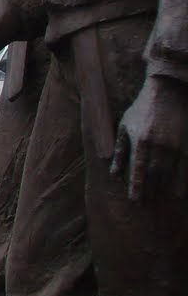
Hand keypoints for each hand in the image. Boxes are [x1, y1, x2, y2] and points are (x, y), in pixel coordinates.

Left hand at [112, 76, 187, 202]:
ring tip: (158, 200)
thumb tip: (114, 173)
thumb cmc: (142, 108)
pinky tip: (179, 193)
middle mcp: (158, 144)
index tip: (135, 201)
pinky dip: (182, 181)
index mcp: (140, 140)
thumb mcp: (125, 125)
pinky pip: (184, 167)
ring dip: (163, 188)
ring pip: (169, 172)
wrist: (167, 90)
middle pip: (153, 174)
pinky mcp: (186, 143)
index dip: (137, 186)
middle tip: (144, 205)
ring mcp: (175, 144)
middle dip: (149, 191)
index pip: (138, 169)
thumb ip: (120, 150)